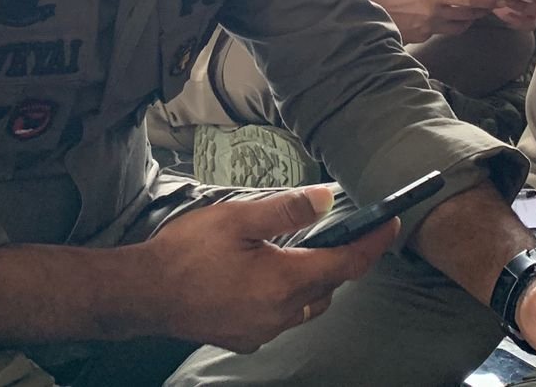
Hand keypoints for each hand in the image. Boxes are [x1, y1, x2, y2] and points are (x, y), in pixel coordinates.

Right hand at [142, 186, 396, 352]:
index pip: (346, 263)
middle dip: (339, 262)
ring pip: (305, 307)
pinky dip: (285, 299)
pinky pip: (279, 319)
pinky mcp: (244, 337)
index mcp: (285, 281)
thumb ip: (286, 209)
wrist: (144, 293)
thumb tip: (325, 198)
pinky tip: (264, 280)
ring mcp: (263, 330)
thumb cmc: (186, 253)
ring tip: (299, 254)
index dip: (373, 244)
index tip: (390, 225)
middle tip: (339, 233)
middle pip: (328, 288)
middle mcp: (281, 313)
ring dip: (311, 282)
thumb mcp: (237, 218)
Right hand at [367, 0, 501, 43]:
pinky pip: (440, 32)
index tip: (498, 1)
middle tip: (485, 8)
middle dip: (480, 12)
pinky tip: (437, 20)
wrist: (371, 9)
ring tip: (466, 15)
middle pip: (467, 16)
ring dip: (466, 22)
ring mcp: (429, 28)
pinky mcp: (422, 37)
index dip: (486, 1)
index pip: (468, 0)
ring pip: (457, 28)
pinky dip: (444, 26)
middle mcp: (435, 13)